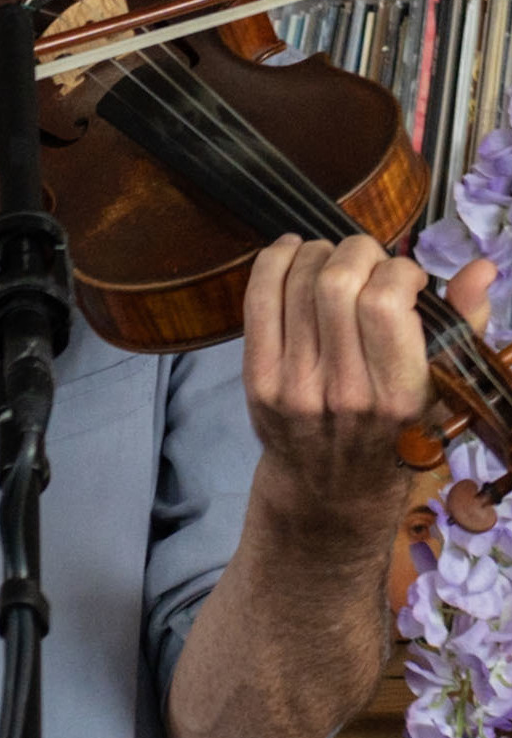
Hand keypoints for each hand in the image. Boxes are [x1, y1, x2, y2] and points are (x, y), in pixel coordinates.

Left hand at [243, 232, 493, 515]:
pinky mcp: (256, 380)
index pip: (385, 303)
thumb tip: (481, 267)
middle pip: (336, 284)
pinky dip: (273, 263)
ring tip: (334, 259)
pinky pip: (257, 302)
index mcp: (399, 392)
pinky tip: (291, 252)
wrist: (331, 485)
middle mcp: (344, 389)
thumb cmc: (397, 428)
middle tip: (368, 260)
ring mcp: (294, 385)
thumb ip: (464, 324)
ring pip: (297, 285)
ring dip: (319, 253)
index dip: (398, 269)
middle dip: (357, 252)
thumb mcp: (444, 387)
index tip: (406, 278)